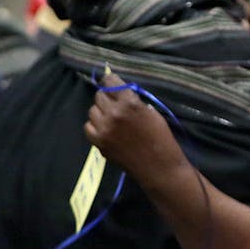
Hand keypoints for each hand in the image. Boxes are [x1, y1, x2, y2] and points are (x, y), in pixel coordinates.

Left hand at [84, 71, 184, 185]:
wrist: (158, 167)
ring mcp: (104, 129)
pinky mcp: (99, 143)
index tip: (110, 83)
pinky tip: (104, 129)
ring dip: (100, 112)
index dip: (110, 81)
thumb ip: (134, 101)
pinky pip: (88, 127)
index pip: (110, 82)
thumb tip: (120, 95)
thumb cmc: (161, 138)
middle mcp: (113, 113)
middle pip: (99, 96)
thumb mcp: (151, 112)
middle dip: (107, 98)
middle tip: (115, 104)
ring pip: (92, 111)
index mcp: (129, 102)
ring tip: (111, 118)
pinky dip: (94, 126)